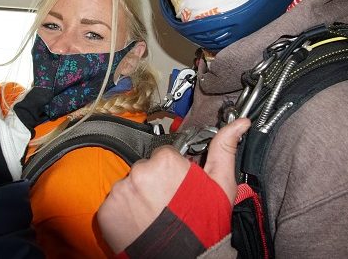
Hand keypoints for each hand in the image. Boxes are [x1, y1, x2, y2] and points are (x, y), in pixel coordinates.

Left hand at [97, 118, 250, 252]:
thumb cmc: (205, 224)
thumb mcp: (221, 184)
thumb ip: (224, 148)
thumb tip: (240, 123)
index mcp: (166, 160)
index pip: (163, 157)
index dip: (172, 173)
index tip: (178, 189)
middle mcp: (140, 170)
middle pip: (144, 169)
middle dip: (154, 184)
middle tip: (167, 205)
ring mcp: (122, 190)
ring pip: (128, 186)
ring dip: (138, 197)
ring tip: (153, 216)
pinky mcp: (107, 210)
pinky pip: (114, 204)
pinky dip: (123, 213)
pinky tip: (139, 224)